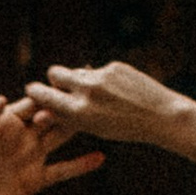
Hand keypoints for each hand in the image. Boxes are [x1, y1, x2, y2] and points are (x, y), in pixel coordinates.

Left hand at [0, 97, 99, 194]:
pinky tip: (100, 158)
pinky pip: (61, 171)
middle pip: (54, 117)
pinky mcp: (34, 181)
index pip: (35, 102)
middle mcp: (22, 137)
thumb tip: (2, 99)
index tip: (74, 78)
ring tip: (105, 119)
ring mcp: (30, 158)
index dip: (53, 91)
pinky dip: (80, 165)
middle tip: (98, 92)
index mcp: (6, 122)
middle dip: (74, 105)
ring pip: (62, 139)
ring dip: (80, 130)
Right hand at [22, 61, 195, 160]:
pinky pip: (100, 70)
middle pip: (55, 72)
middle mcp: (87, 90)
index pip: (43, 94)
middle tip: (59, 85)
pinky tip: (119, 91)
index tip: (32, 89)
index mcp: (79, 111)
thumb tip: (44, 109)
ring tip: (97, 94)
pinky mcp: (115, 66)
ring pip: (79, 70)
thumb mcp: (94, 128)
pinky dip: (104, 79)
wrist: (162, 116)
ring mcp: (102, 75)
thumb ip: (69, 117)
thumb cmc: (126, 128)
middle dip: (55, 78)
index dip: (35, 91)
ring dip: (81, 79)